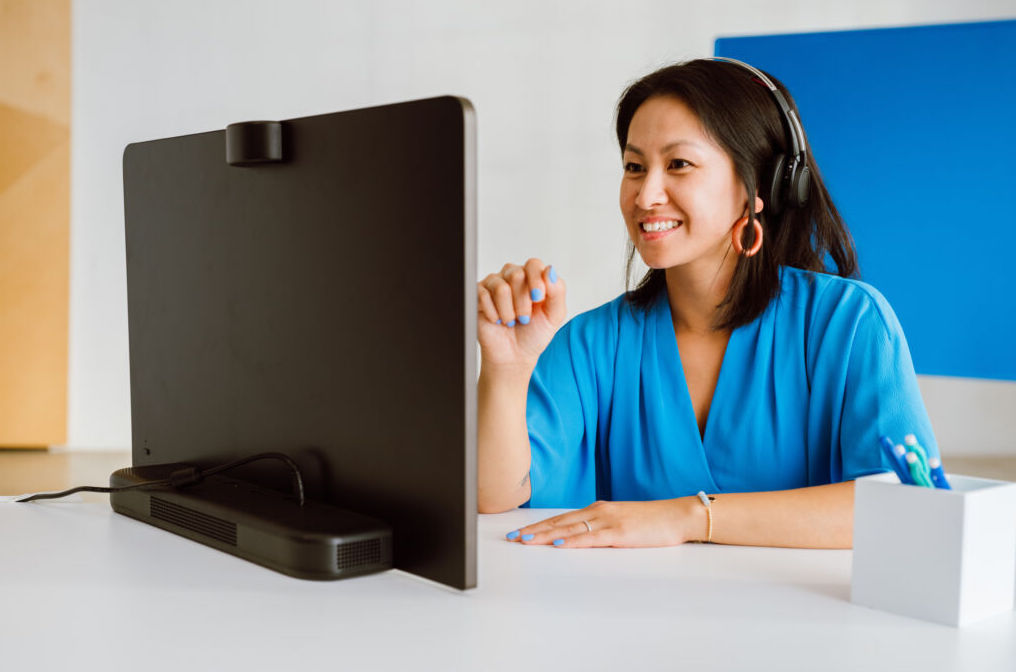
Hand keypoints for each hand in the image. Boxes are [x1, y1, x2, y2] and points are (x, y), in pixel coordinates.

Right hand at [477, 259, 565, 368]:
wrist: (514, 355)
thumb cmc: (533, 334)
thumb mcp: (554, 315)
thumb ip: (557, 291)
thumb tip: (550, 270)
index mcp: (532, 277)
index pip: (533, 264)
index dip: (536, 281)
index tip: (538, 299)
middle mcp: (512, 276)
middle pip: (517, 275)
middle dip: (523, 303)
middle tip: (524, 317)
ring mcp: (494, 284)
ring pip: (501, 287)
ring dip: (509, 312)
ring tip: (510, 321)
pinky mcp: (478, 294)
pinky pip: (484, 296)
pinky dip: (495, 314)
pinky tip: (497, 321)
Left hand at [505, 498, 704, 547]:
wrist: (677, 516)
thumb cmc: (652, 522)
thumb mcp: (621, 522)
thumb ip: (600, 527)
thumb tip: (580, 537)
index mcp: (597, 510)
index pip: (561, 519)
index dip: (538, 526)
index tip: (519, 533)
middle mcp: (598, 512)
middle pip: (559, 522)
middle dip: (533, 531)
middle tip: (512, 538)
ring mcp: (608, 521)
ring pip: (569, 529)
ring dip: (545, 535)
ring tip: (525, 541)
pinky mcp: (619, 533)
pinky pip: (590, 538)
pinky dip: (571, 540)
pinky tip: (557, 543)